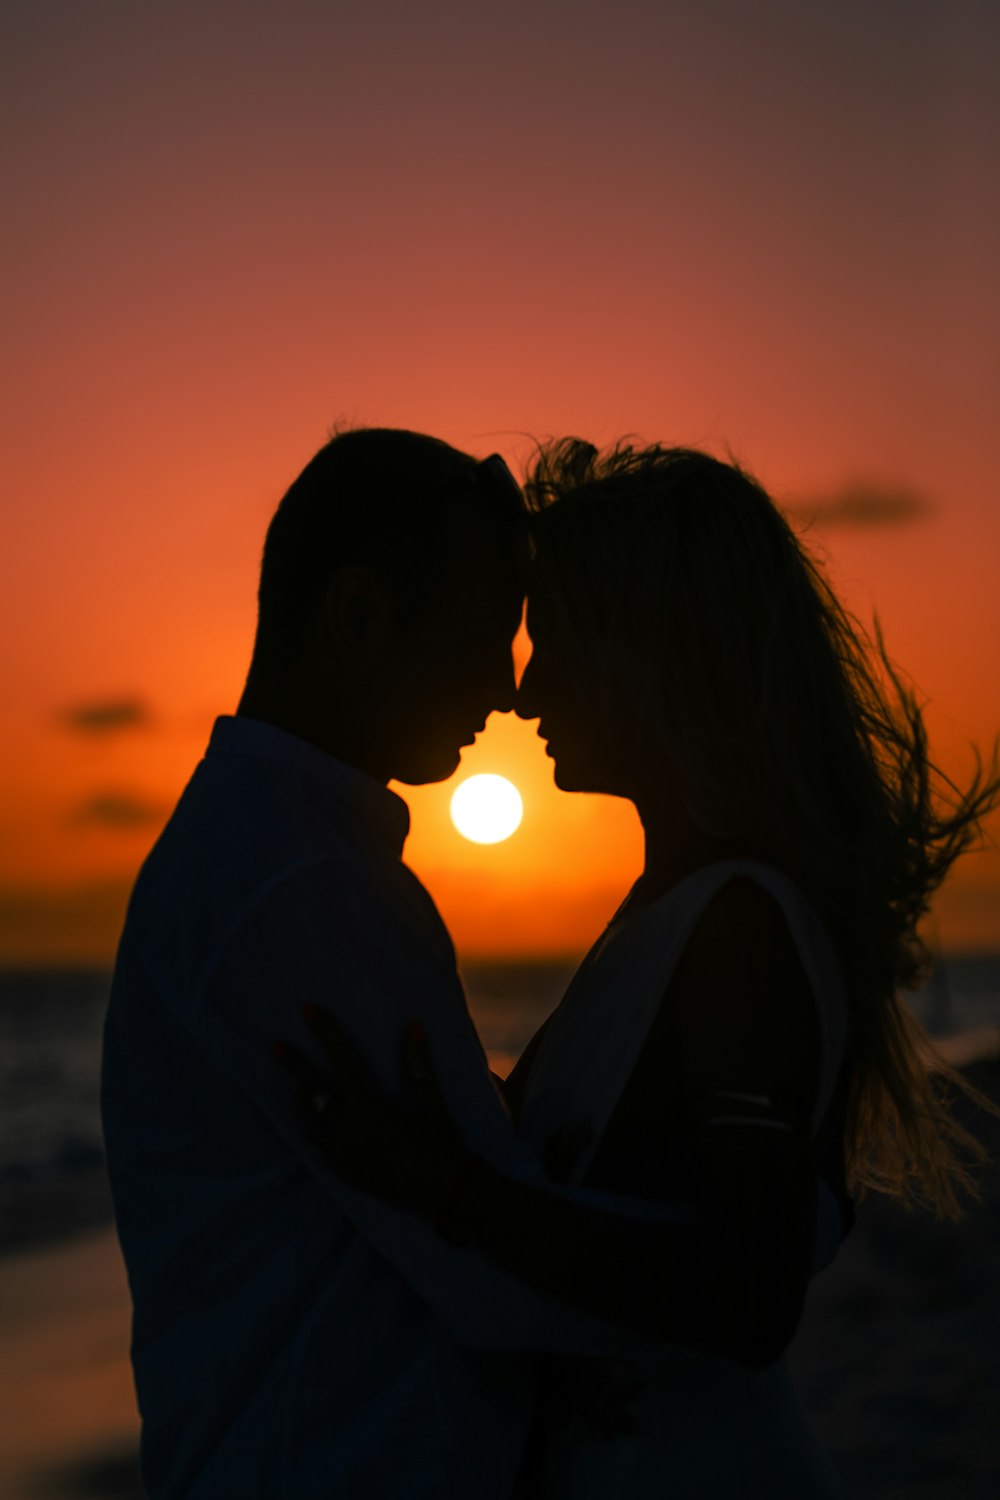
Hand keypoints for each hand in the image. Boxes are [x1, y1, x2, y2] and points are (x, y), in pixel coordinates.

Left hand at [274, 1007, 468, 1217]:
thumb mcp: (432, 1103)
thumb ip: (418, 1066)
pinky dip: (314, 1133)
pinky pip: (319, 1148)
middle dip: (294, 1066)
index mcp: (369, 1104)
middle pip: (314, 1090)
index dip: (325, 1032)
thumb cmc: (441, 1144)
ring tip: (293, 1088)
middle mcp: (349, 1127)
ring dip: (302, 1102)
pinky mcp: (346, 1174)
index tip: (307, 1010)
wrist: (444, 1194)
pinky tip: (312, 1129)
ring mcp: (343, 1153)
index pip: (342, 1058)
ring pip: (311, 1121)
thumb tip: (413, 1026)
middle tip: (275, 1046)